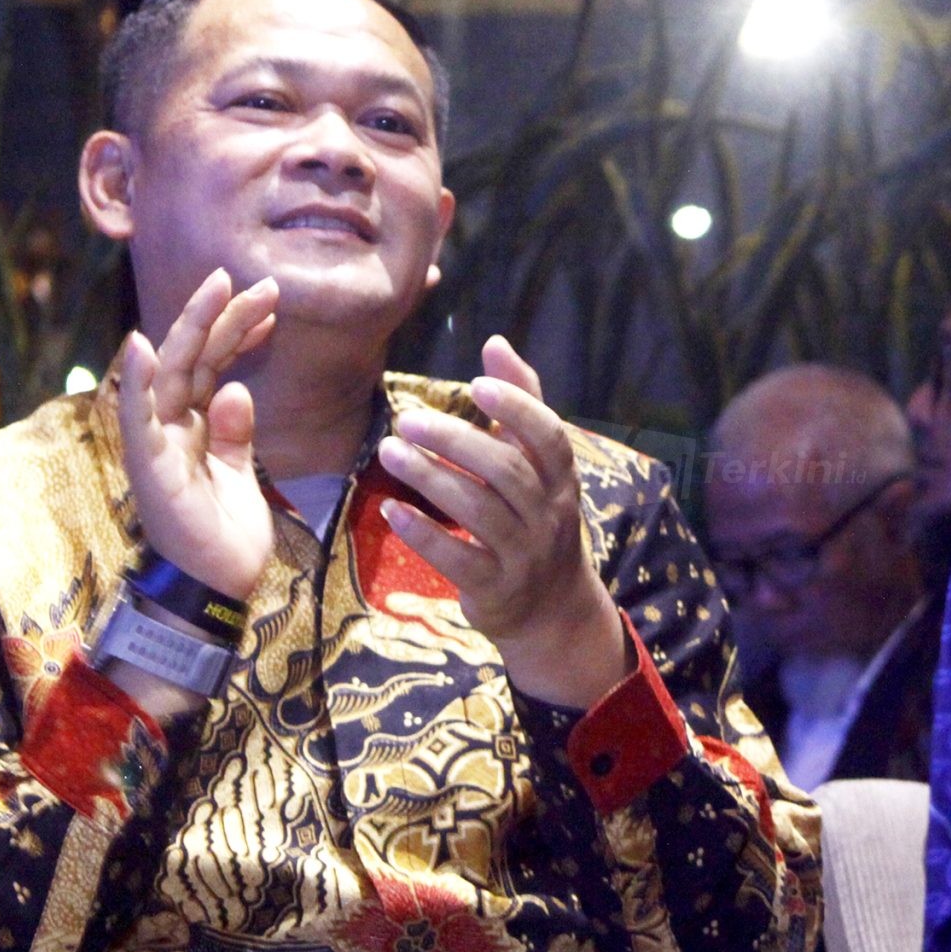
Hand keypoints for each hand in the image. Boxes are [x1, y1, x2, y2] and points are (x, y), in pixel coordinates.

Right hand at [116, 267, 279, 601]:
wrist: (217, 588)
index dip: (236, 332)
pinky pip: (140, 419)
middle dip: (221, 317)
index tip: (267, 304)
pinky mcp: (151, 467)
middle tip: (254, 281)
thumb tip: (238, 390)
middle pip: (193, 359)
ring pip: (172, 374)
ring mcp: (157, 445)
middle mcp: (169, 428)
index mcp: (191, 427)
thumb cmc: (224, 535)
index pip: (212, 366)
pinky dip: (139, 383)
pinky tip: (143, 347)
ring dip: (193, 329)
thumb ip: (234, 433)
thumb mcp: (240, 473)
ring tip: (218, 288)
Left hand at [374, 335, 629, 710]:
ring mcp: (523, 555)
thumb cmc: (536, 521)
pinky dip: (423, 534)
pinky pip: (458, 560)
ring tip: (390, 452)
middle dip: (456, 442)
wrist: (552, 609)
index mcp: (560, 479)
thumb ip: (521, 404)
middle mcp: (548, 515)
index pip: (549, 437)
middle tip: (407, 420)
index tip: (477, 384)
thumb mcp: (539, 467)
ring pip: (480, 512)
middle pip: (507, 471)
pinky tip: (391, 509)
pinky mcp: (494, 589)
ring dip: (432, 479)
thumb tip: (496, 341)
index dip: (518, 408)